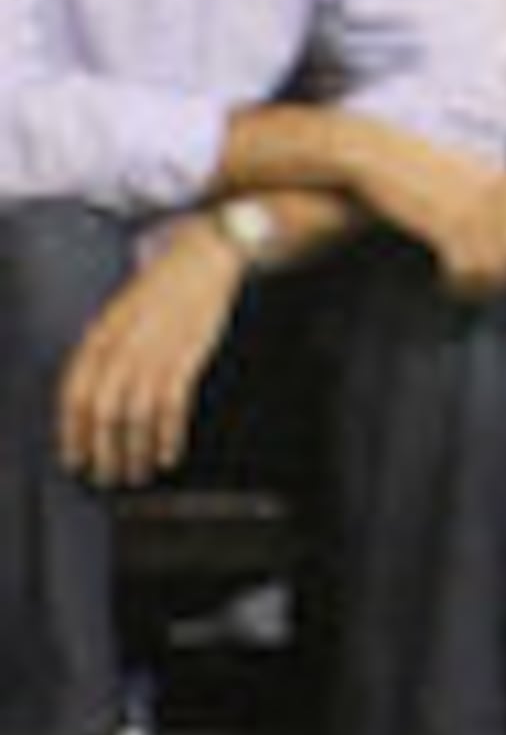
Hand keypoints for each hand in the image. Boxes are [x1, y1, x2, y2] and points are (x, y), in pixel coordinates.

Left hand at [57, 226, 235, 485]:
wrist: (204, 257)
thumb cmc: (162, 287)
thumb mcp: (118, 313)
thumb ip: (102, 350)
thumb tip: (90, 396)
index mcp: (99, 335)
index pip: (74, 394)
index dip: (71, 433)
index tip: (74, 460)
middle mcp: (122, 346)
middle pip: (102, 411)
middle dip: (102, 451)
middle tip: (106, 477)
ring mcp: (155, 351)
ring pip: (135, 414)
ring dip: (135, 451)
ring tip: (137, 473)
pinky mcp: (188, 355)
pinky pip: (172, 405)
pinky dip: (168, 435)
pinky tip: (169, 454)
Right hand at [339, 121, 505, 294]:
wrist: (377, 151)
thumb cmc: (413, 163)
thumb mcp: (464, 171)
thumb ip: (488, 195)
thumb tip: (500, 234)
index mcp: (504, 180)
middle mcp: (498, 195)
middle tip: (488, 290)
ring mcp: (476, 210)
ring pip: (500, 267)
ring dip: (483, 286)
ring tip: (462, 288)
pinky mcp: (451, 225)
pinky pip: (471, 270)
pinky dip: (460, 284)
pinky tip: (444, 284)